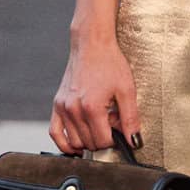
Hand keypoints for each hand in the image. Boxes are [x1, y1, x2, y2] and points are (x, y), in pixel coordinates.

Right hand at [50, 31, 141, 155]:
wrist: (92, 44)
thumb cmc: (110, 63)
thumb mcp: (127, 90)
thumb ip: (131, 119)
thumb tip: (134, 141)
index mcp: (92, 107)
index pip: (103, 141)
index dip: (116, 138)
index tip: (120, 126)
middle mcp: (74, 109)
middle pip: (90, 143)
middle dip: (103, 137)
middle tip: (111, 120)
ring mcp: (63, 107)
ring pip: (75, 142)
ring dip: (88, 138)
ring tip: (98, 122)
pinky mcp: (57, 104)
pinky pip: (55, 132)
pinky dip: (65, 143)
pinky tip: (76, 145)